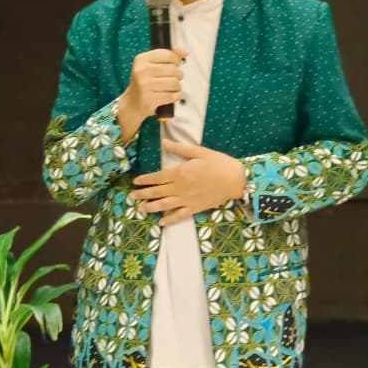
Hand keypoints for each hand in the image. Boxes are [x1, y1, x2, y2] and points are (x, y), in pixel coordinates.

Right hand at [117, 46, 189, 140]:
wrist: (132, 103)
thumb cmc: (145, 82)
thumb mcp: (152, 65)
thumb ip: (169, 56)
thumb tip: (185, 52)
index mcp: (142, 59)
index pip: (169, 55)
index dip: (176, 60)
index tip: (174, 65)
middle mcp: (142, 71)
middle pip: (173, 69)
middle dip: (178, 75)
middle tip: (173, 79)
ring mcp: (145, 86)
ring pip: (174, 83)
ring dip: (177, 87)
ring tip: (171, 88)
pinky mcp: (150, 99)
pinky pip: (172, 96)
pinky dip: (175, 96)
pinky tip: (169, 95)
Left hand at [130, 140, 247, 226]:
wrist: (236, 180)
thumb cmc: (219, 163)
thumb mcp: (200, 152)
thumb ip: (180, 149)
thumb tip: (164, 143)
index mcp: (180, 173)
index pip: (157, 177)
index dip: (145, 180)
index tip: (136, 182)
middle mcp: (180, 188)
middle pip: (157, 192)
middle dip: (143, 194)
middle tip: (131, 197)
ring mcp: (187, 200)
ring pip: (164, 206)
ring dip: (151, 207)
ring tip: (140, 209)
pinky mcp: (195, 209)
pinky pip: (179, 216)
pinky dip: (169, 220)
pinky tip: (161, 223)